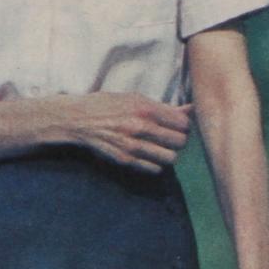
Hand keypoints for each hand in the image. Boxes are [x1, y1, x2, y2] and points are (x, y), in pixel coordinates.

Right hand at [70, 92, 191, 173]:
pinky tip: (146, 155)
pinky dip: (155, 164)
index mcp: (145, 108)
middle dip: (177, 140)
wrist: (77, 119)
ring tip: (158, 148)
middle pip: (180, 142)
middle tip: (168, 137)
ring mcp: (133, 145)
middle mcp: (141, 126)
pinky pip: (155, 169)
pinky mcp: (125, 160)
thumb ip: (163, 107)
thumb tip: (191, 110)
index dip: (183, 125)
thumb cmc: (106, 105)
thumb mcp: (134, 99)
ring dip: (168, 154)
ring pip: (171, 158)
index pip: (183, 124)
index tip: (176, 126)